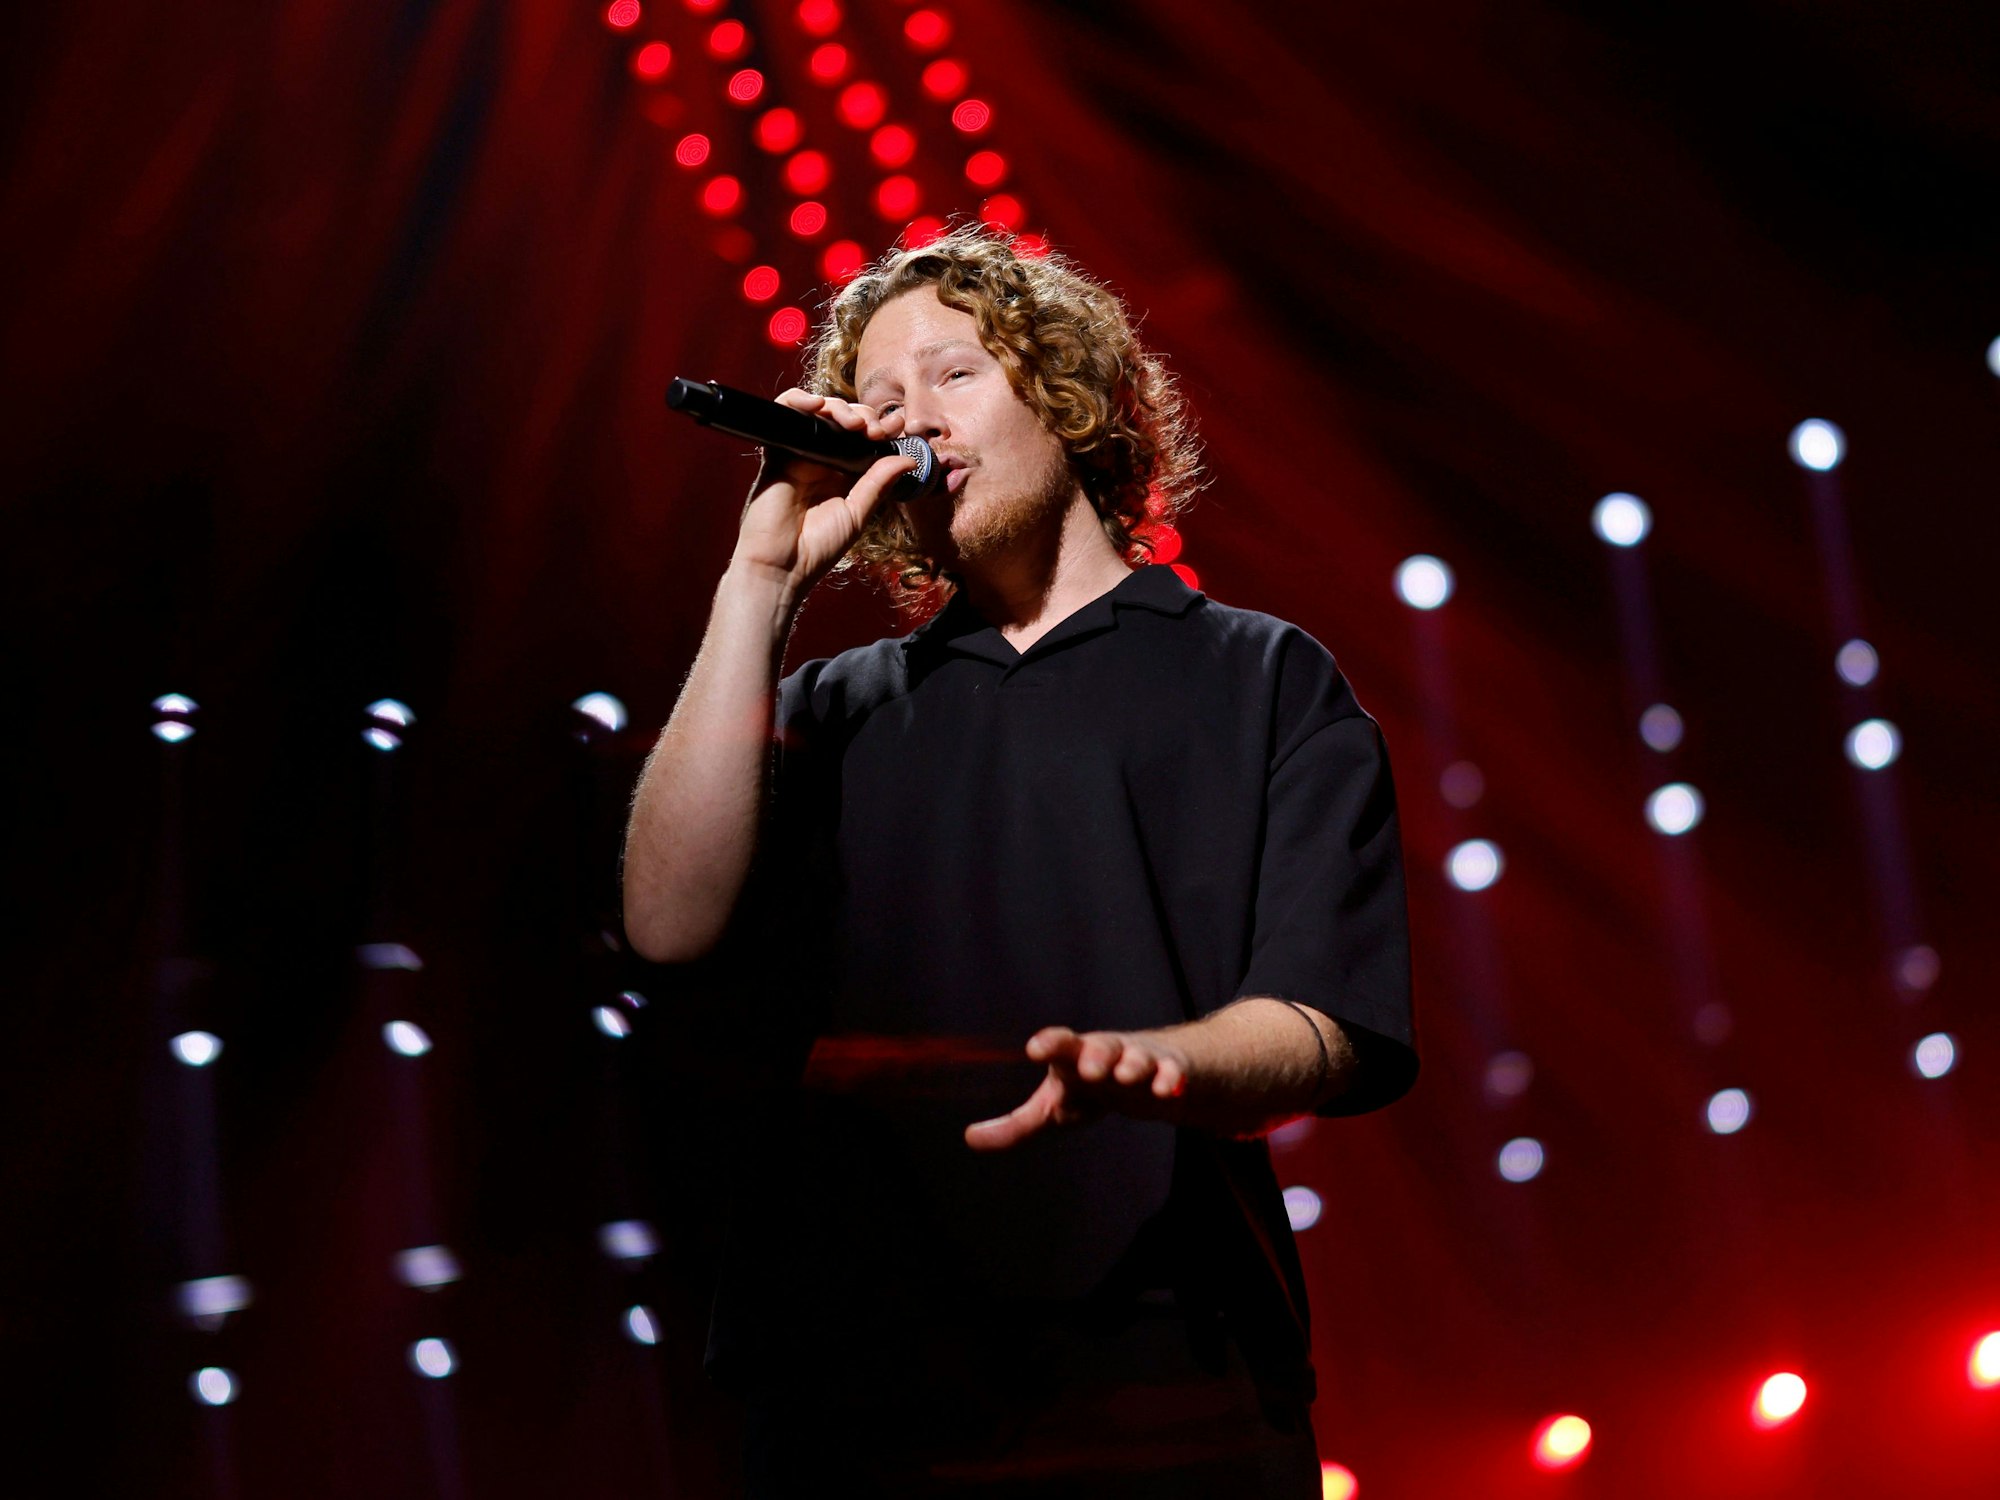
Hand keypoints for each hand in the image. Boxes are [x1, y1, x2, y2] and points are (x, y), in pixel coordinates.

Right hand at [731, 389, 913, 594]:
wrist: (781, 566)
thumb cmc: (818, 548)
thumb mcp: (858, 513)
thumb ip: (880, 483)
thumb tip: (909, 458)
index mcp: (845, 475)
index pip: (866, 439)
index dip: (882, 426)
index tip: (898, 425)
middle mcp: (823, 461)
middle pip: (844, 420)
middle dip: (864, 415)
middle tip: (874, 429)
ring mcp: (800, 454)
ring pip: (819, 412)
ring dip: (839, 407)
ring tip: (853, 423)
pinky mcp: (777, 451)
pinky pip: (784, 414)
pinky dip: (798, 401)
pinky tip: (817, 406)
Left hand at [963, 1027, 1190, 1151]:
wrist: (1150, 1073)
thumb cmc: (1093, 1089)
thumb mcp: (1055, 1107)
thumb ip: (1015, 1125)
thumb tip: (969, 1138)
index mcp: (1074, 1058)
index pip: (1059, 1045)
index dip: (1049, 1044)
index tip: (1035, 1049)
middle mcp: (1106, 1051)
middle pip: (1100, 1046)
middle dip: (1096, 1055)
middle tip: (1090, 1069)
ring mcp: (1140, 1058)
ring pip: (1137, 1057)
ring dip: (1132, 1065)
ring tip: (1126, 1077)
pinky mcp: (1171, 1069)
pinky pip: (1172, 1072)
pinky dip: (1169, 1079)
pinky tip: (1166, 1090)